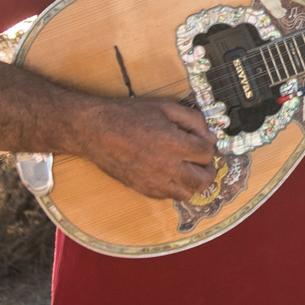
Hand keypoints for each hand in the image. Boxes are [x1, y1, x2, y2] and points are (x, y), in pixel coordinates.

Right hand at [76, 97, 217, 201]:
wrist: (94, 129)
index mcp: (172, 143)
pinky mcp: (141, 189)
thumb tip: (210, 136)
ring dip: (192, 181)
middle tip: (203, 160)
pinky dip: (174, 187)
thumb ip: (193, 120)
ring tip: (187, 168)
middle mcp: (165, 166)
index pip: (207, 153)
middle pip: (202, 180)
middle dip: (208, 169)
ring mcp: (152, 181)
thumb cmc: (127, 115)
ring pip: (187, 193)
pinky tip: (169, 173)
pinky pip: (167, 197)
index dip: (209, 145)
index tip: (202, 140)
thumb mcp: (164, 106)